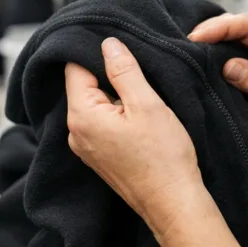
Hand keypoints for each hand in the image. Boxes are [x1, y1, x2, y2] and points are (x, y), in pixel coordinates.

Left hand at [65, 38, 205, 235]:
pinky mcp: (98, 156)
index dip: (98, 54)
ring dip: (116, 96)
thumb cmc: (163, 157)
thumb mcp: (146, 104)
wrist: (172, 203)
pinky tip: (140, 119)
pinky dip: (117, 114)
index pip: (75, 68)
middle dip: (108, 76)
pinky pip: (101, 123)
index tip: (122, 53)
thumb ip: (124, 70)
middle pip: (83, 85)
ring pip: (95, 104)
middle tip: (139, 73)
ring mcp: (85, 146)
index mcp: (81, 115)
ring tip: (143, 98)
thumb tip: (107, 44)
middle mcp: (75, 132)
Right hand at [189, 14, 247, 143]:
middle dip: (211, 30)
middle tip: (184, 42)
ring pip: (229, 37)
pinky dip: (212, 53)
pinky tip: (197, 57)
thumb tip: (227, 66)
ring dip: (209, 40)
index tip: (197, 37)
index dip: (222, 27)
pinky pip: (227, 52)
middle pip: (237, 25)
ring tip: (186, 47)